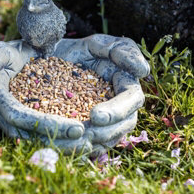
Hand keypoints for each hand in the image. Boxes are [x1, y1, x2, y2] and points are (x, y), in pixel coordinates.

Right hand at [0, 40, 91, 154]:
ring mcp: (21, 122)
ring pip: (41, 140)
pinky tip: (87, 141)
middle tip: (88, 141)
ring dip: (65, 145)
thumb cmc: (8, 53)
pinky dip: (66, 140)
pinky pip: (48, 135)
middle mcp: (8, 118)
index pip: (21, 119)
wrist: (23, 52)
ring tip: (91, 145)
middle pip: (33, 135)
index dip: (46, 125)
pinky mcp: (34, 121)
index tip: (77, 128)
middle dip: (60, 140)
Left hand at [54, 34, 147, 155]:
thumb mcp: (96, 44)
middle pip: (124, 125)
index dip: (117, 110)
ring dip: (95, 143)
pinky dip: (83, 149)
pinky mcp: (90, 131)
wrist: (50, 62)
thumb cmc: (75, 52)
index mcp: (125, 84)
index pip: (132, 100)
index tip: (95, 116)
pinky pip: (92, 145)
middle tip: (84, 134)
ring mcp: (106, 120)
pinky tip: (67, 148)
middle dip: (106, 131)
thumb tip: (144, 71)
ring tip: (74, 143)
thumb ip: (120, 49)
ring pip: (109, 138)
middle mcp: (120, 105)